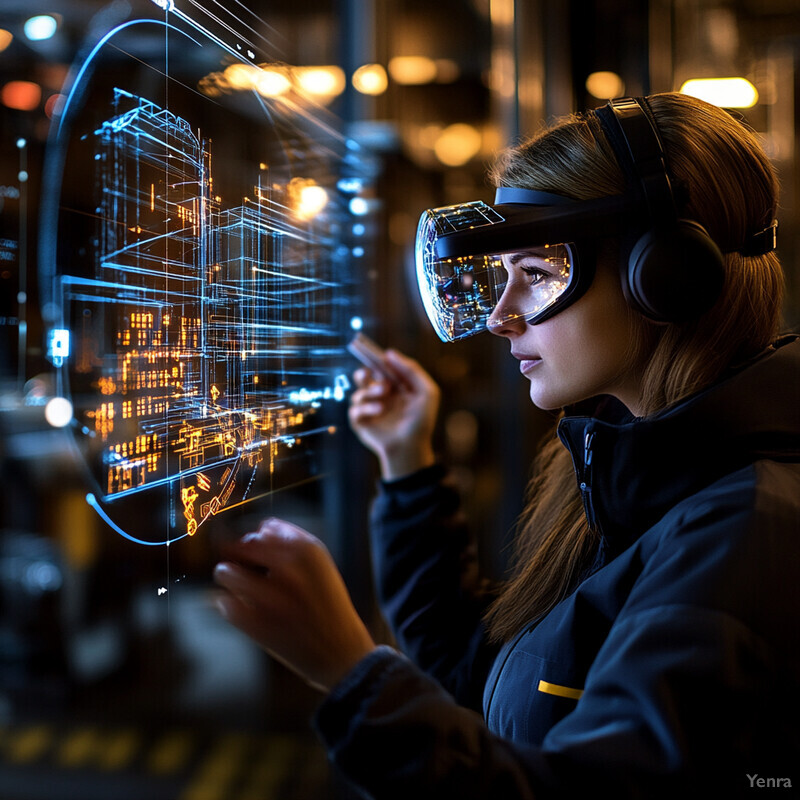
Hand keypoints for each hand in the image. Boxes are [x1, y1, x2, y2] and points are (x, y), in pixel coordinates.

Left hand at [213, 518, 375, 692]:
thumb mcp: (322, 564)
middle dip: (241, 555)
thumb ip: (293, 540)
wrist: (341, 652)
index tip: (263, 555)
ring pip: (225, 571)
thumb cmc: (328, 604)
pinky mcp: (256, 625)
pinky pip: (224, 604)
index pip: (265, 529)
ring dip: (229, 577)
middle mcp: (288, 569)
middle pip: (242, 545)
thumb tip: (261, 527)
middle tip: (248, 569)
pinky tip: (244, 609)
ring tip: (240, 587)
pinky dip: (230, 606)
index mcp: (308, 551)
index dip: (261, 540)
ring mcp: (270, 598)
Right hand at [349, 349, 440, 479]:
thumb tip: (389, 352)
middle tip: (364, 366)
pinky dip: (367, 406)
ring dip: (371, 390)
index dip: (372, 355)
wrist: (412, 447)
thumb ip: (411, 370)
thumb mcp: (426, 391)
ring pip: (360, 391)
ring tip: (384, 393)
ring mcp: (369, 408)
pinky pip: (355, 408)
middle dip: (364, 369)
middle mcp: (380, 396)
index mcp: (395, 387)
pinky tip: (380, 410)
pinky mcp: (360, 422)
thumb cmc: (422, 421)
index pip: (381, 368)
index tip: (363, 343)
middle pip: (365, 376)